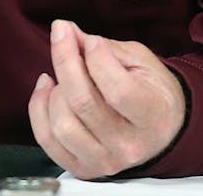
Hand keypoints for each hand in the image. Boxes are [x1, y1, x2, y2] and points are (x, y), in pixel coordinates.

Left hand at [28, 19, 185, 178]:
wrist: (163, 131)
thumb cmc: (152, 92)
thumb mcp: (141, 61)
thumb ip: (106, 48)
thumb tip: (69, 33)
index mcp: (152, 115)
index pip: (118, 89)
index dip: (99, 59)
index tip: (92, 40)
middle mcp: (128, 144)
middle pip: (84, 103)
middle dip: (66, 60)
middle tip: (62, 34)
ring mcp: (104, 160)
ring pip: (62, 124)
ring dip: (56, 89)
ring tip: (64, 72)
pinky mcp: (84, 168)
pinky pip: (48, 141)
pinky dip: (39, 109)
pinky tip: (47, 89)